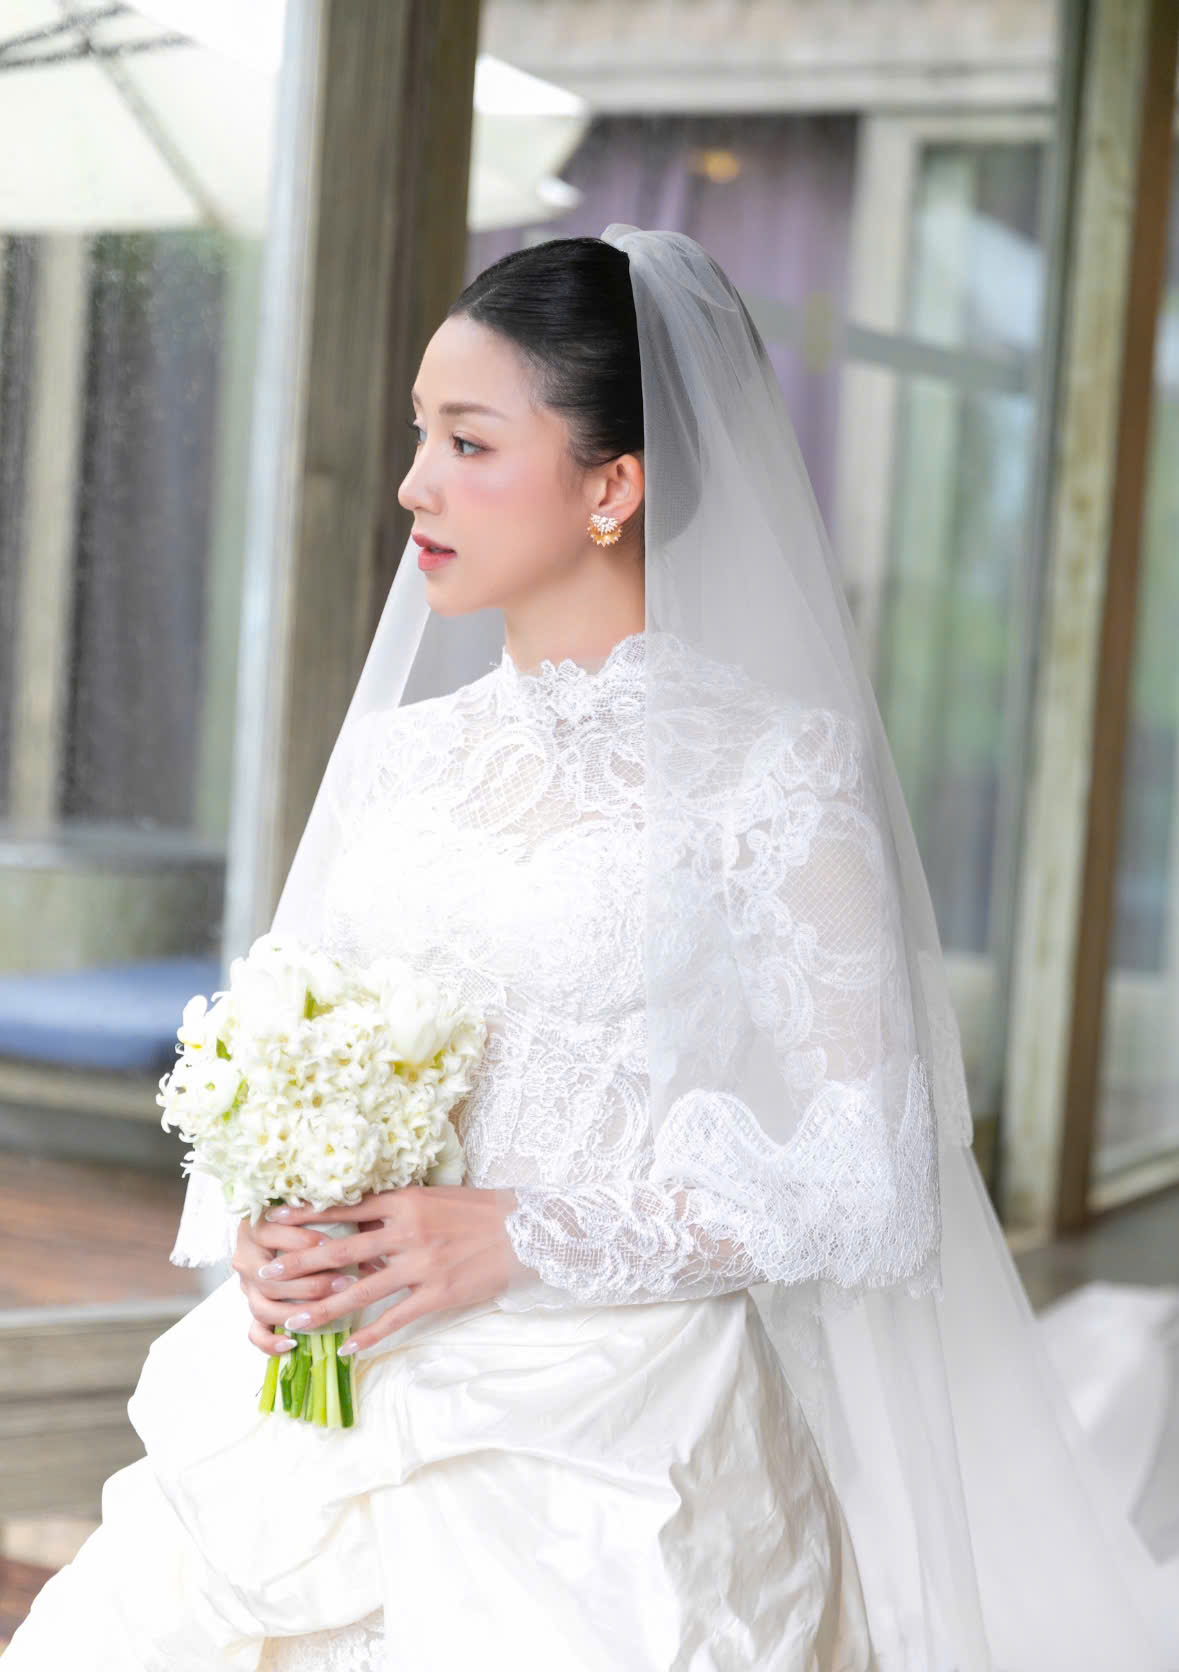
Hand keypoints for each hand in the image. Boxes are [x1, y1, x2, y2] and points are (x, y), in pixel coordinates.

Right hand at [234, 1211, 386, 1356]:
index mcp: (255, 1227)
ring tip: (330, 1310)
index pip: (273, 1235)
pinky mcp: (254, 1307)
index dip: (305, 1241)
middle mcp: (245, 1259)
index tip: (336, 1244)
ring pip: (263, 1308)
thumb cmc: (310, 1214)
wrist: (276, 1228)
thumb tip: (372, 1241)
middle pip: (271, 1279)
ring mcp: (246, 1287)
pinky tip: (292, 1344)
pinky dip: (270, 1342)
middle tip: (346, 1283)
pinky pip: (254, 1333)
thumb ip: (337, 1218)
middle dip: (312, 1283)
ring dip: (298, 1311)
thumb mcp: (320, 1210)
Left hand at [254, 1185, 531, 1354]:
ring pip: (361, 1288)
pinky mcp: (438, 1293)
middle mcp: (407, 1230)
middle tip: (263, 1272)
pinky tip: (348, 1348)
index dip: (307, 1214)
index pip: (345, 1208)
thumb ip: (399, 1211)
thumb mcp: (436, 1197)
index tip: (273, 1220)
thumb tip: (363, 1232)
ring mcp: (421, 1264)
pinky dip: (370, 1334)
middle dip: (298, 1262)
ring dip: (324, 1307)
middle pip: (340, 1249)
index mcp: (404, 1200)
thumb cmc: (481, 1211)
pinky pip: (395, 1318)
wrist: (527, 1231)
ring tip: (294, 1321)